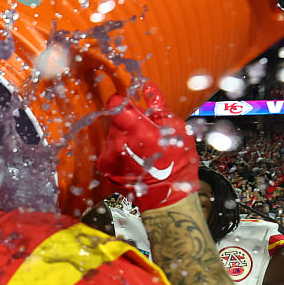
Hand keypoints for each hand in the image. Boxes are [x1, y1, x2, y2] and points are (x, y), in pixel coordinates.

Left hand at [97, 82, 198, 212]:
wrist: (167, 198)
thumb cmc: (178, 163)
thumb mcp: (176, 130)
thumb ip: (158, 106)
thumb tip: (147, 86)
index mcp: (138, 131)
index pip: (115, 104)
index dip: (121, 102)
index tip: (127, 103)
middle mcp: (119, 142)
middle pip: (116, 120)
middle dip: (128, 121)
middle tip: (144, 132)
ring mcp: (110, 155)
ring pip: (113, 134)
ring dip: (124, 136)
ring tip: (142, 148)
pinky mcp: (105, 165)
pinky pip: (110, 148)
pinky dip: (120, 150)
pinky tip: (133, 158)